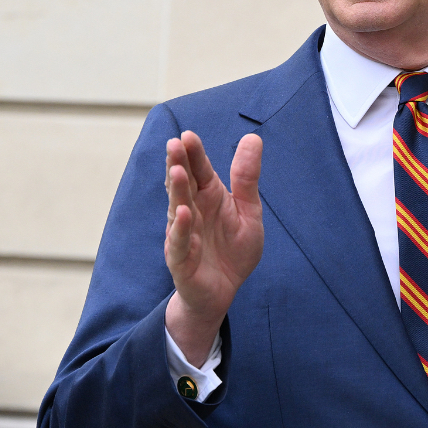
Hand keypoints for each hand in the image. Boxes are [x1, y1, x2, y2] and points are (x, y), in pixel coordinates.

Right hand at [163, 131, 263, 366]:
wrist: (225, 290)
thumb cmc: (233, 249)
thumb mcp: (248, 211)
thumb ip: (247, 178)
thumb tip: (253, 137)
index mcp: (209, 197)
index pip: (199, 170)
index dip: (194, 154)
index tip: (188, 136)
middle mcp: (192, 210)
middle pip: (183, 184)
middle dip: (178, 164)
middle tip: (174, 144)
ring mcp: (183, 233)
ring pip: (177, 208)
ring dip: (176, 191)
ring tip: (176, 171)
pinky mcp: (181, 259)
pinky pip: (179, 242)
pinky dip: (181, 228)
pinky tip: (184, 214)